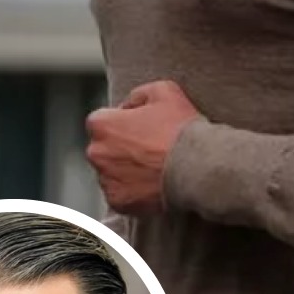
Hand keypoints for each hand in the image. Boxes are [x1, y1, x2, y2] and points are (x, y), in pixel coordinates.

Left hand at [86, 79, 200, 213]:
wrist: (196, 166)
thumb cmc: (180, 127)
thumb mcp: (164, 91)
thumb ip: (138, 94)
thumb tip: (129, 104)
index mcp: (102, 125)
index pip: (102, 120)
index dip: (123, 122)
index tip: (141, 127)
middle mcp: (97, 153)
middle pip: (104, 148)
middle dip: (121, 147)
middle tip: (149, 148)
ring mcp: (106, 180)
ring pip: (112, 172)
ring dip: (126, 169)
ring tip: (153, 167)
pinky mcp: (118, 202)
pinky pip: (121, 193)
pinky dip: (133, 190)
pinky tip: (152, 182)